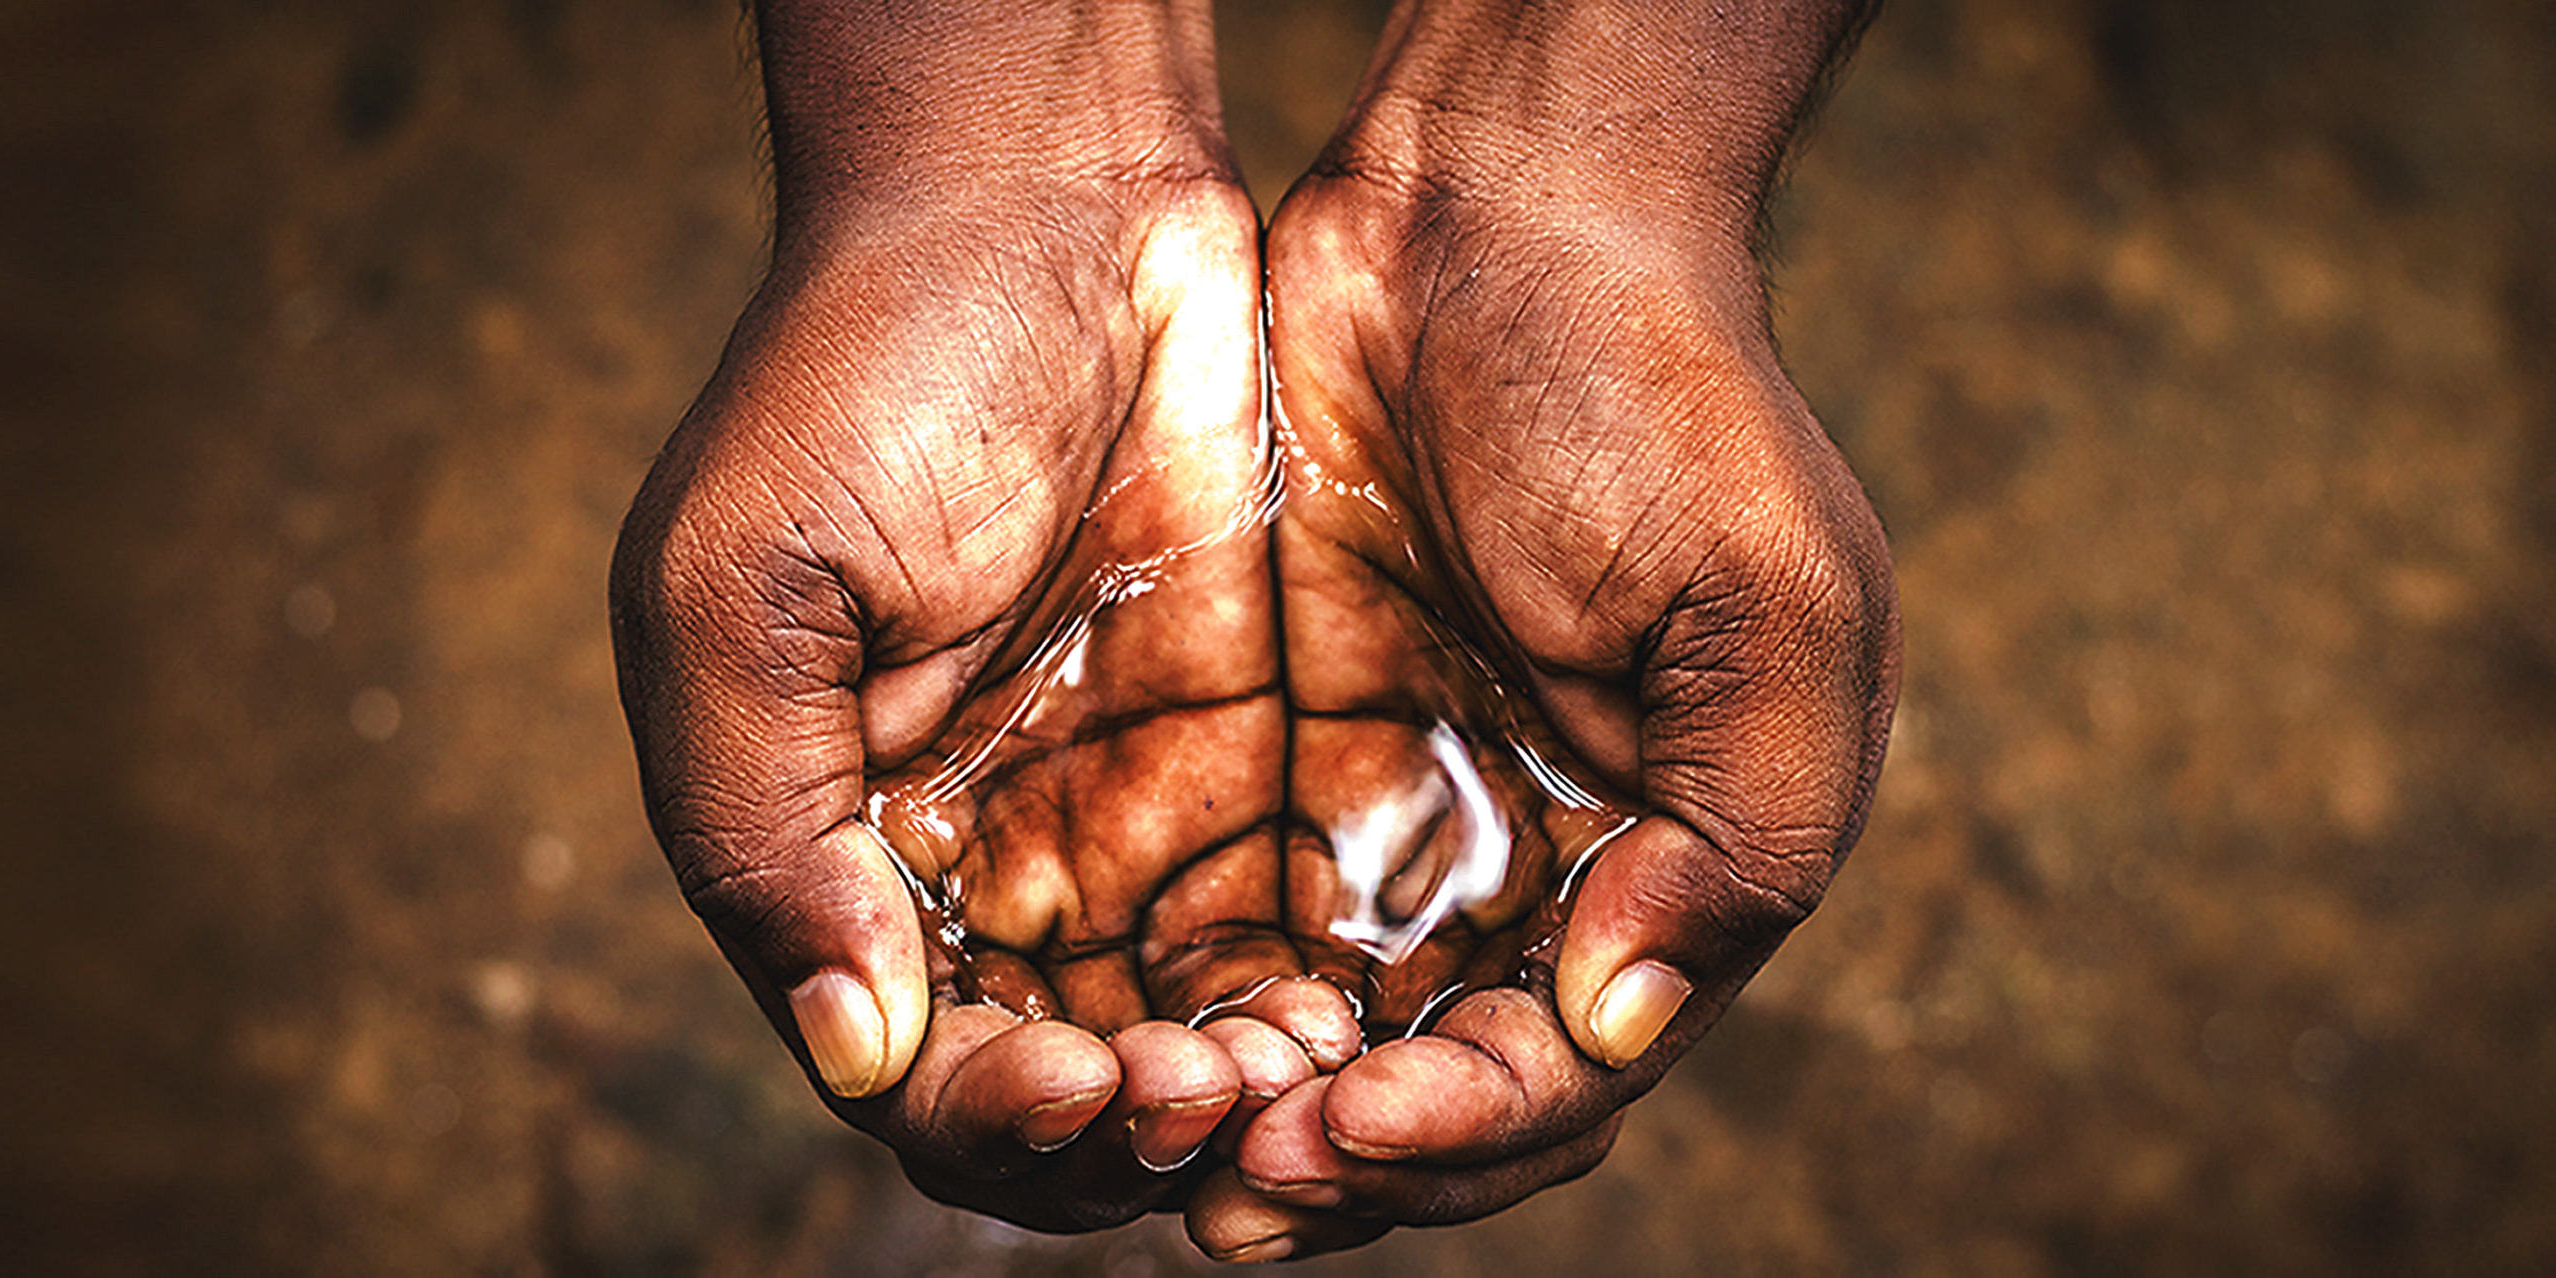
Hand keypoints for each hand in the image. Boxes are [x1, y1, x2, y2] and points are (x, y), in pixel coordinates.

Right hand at [608, 0, 1357, 1231]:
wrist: (1052, 192)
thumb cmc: (864, 369)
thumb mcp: (741, 591)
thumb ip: (764, 834)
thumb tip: (858, 1052)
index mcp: (847, 851)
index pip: (916, 1072)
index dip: (993, 1120)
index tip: (1079, 1084)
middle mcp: (991, 862)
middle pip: (1064, 1095)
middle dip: (1128, 1135)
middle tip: (1206, 1095)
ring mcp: (1127, 812)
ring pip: (1188, 1039)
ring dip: (1237, 1096)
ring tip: (1296, 1072)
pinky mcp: (1256, 755)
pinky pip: (1291, 927)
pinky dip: (1320, 997)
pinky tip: (1361, 1004)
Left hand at [1188, 0, 1897, 1258]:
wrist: (1489, 212)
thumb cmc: (1657, 396)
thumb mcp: (1766, 607)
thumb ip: (1735, 841)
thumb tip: (1610, 1033)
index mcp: (1659, 866)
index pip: (1562, 1072)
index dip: (1470, 1130)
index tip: (1360, 1124)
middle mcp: (1523, 869)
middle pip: (1435, 1090)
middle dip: (1350, 1157)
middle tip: (1240, 1188)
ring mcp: (1394, 813)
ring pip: (1321, 1031)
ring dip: (1252, 1107)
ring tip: (1166, 1140)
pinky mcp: (1276, 748)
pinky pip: (1223, 912)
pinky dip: (1183, 989)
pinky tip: (1118, 1025)